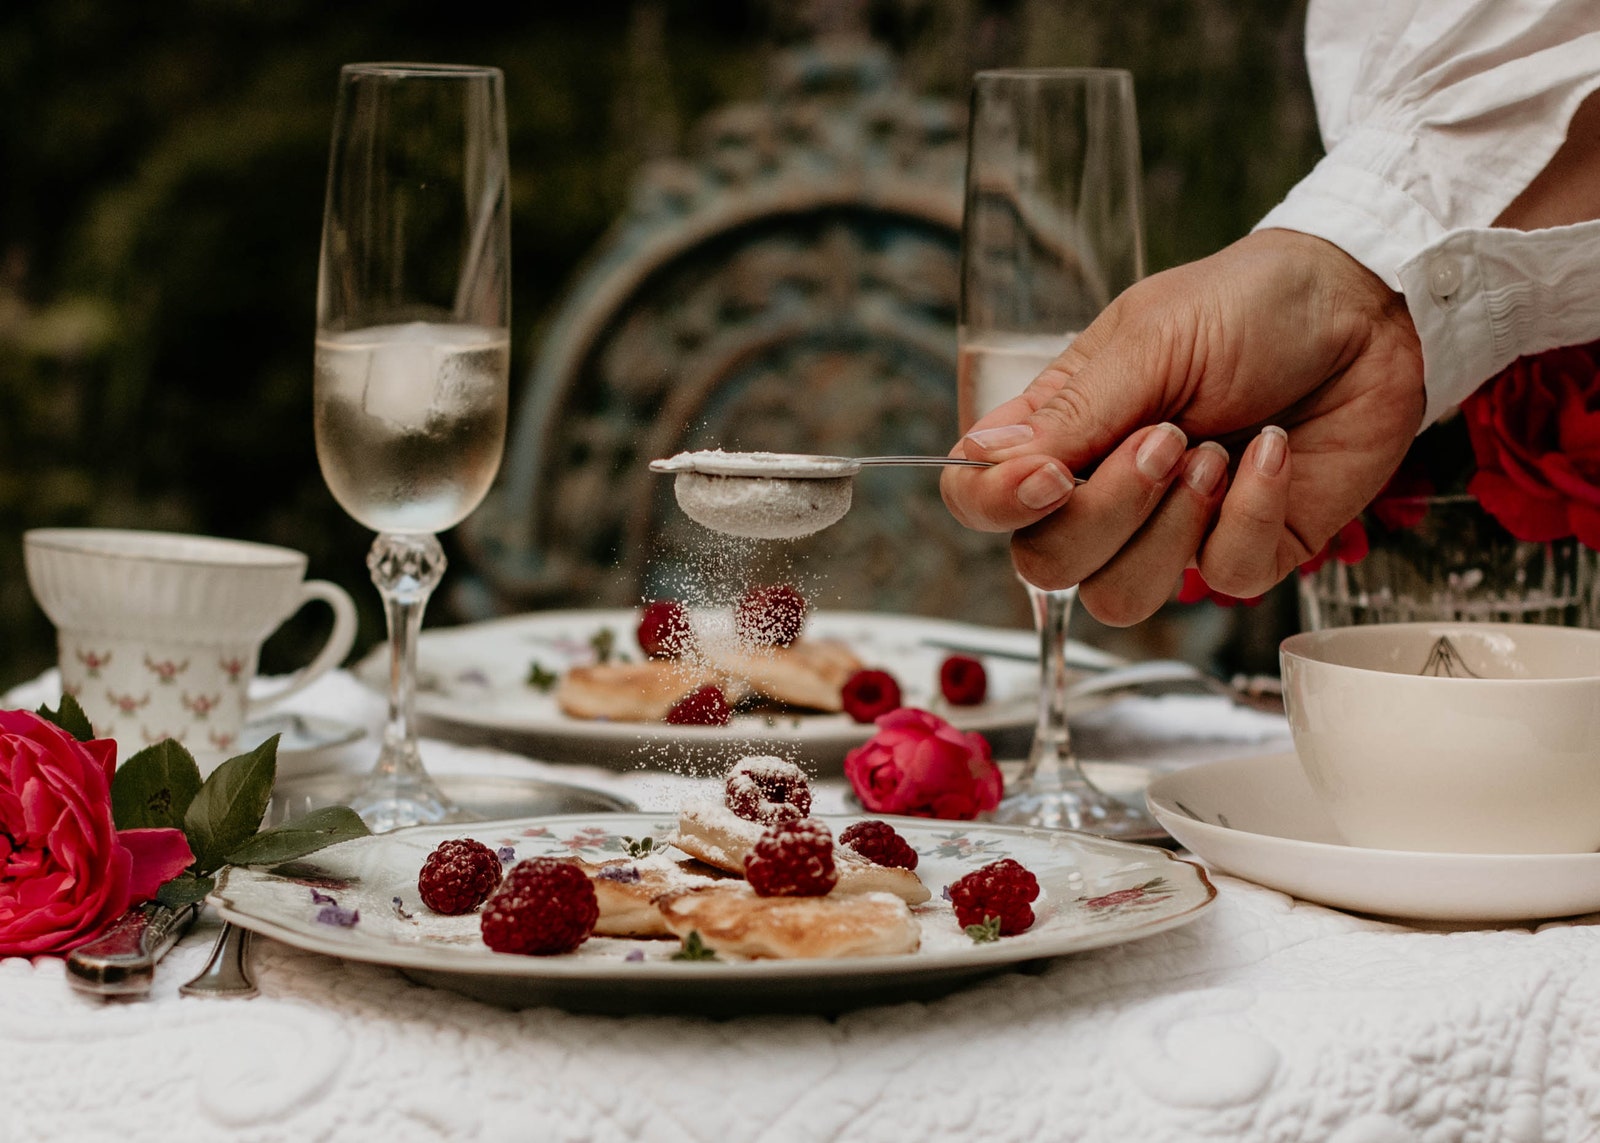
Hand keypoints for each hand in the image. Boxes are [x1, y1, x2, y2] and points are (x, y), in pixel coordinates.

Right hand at [941, 228, 1425, 624]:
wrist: (1365, 309)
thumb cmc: (1249, 307)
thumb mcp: (1150, 340)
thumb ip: (1072, 412)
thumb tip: (990, 462)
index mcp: (1059, 433)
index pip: (979, 502)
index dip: (998, 506)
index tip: (1049, 477)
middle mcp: (1102, 492)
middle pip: (1047, 565)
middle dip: (1108, 510)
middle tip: (1168, 437)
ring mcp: (1171, 530)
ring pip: (1122, 597)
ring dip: (1173, 524)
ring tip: (1217, 449)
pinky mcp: (1246, 549)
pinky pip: (1220, 577)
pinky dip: (1248, 511)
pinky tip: (1269, 452)